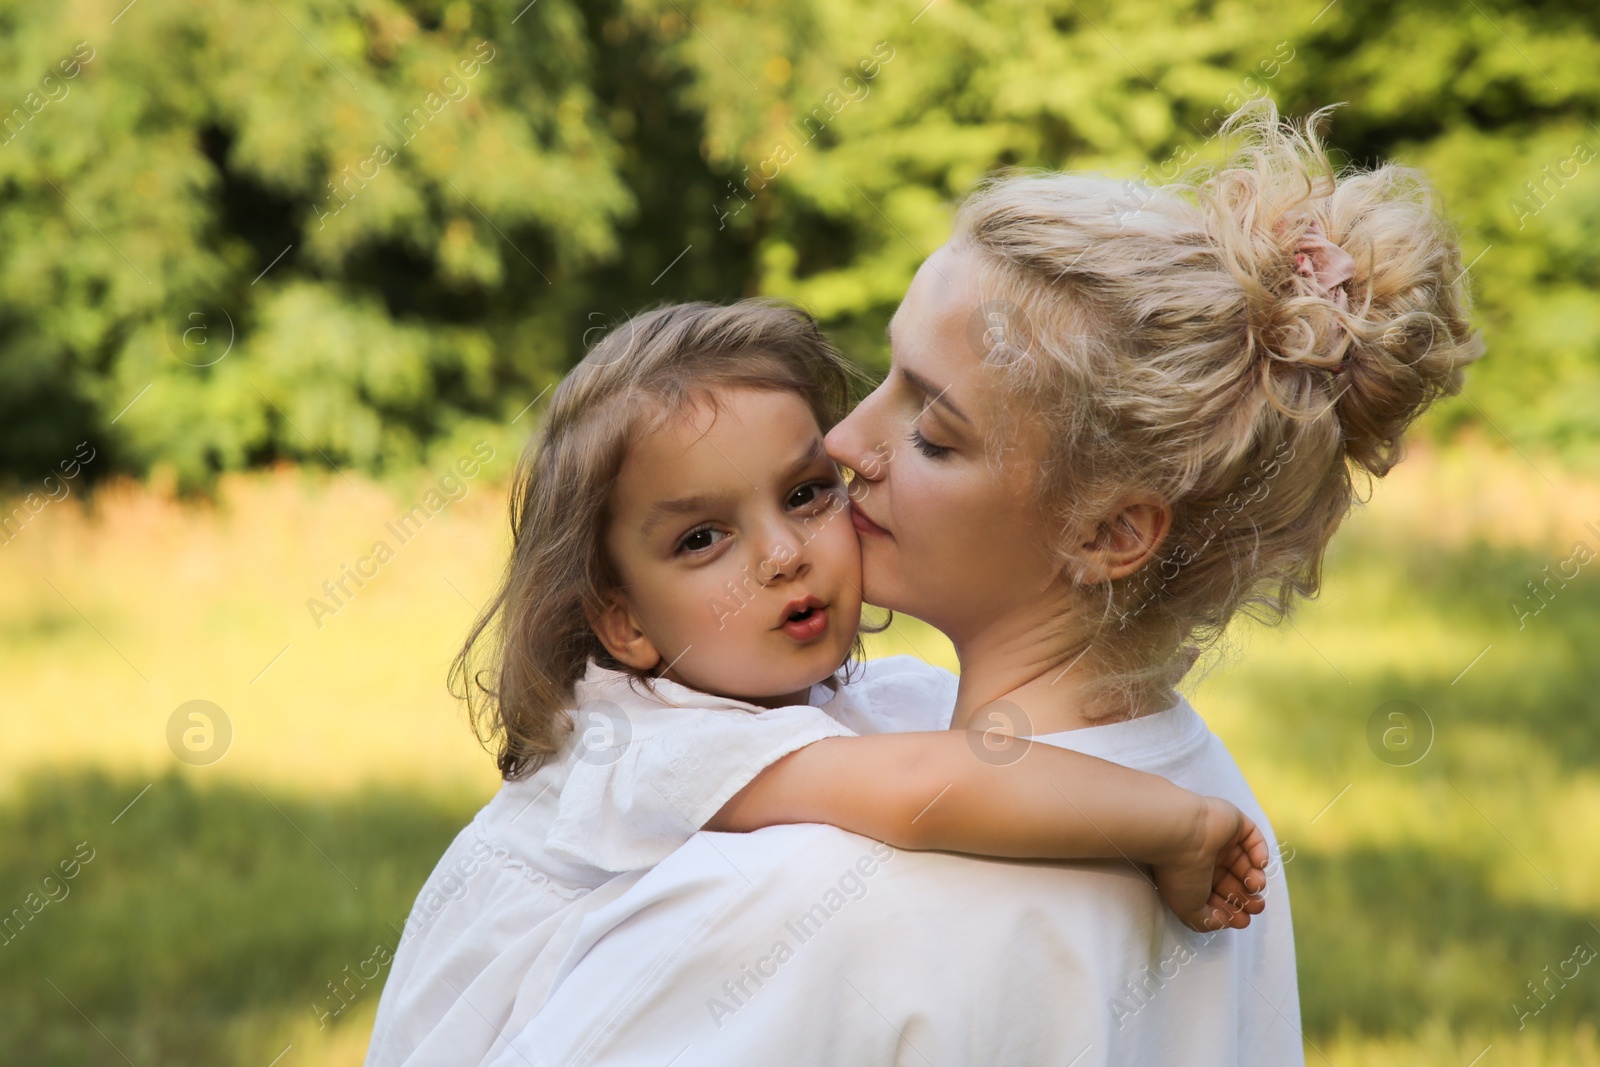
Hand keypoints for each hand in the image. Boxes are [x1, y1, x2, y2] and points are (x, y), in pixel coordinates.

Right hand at [1152, 796, 1268, 932]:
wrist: (1180, 835)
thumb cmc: (1180, 872)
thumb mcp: (1189, 909)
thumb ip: (1207, 922)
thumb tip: (1224, 921)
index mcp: (1194, 877)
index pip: (1218, 896)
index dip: (1232, 910)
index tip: (1242, 921)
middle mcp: (1208, 858)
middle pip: (1235, 882)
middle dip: (1247, 898)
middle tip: (1256, 906)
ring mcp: (1221, 840)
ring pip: (1246, 863)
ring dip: (1256, 878)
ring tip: (1255, 885)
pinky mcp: (1234, 823)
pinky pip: (1253, 839)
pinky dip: (1260, 853)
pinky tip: (1259, 864)